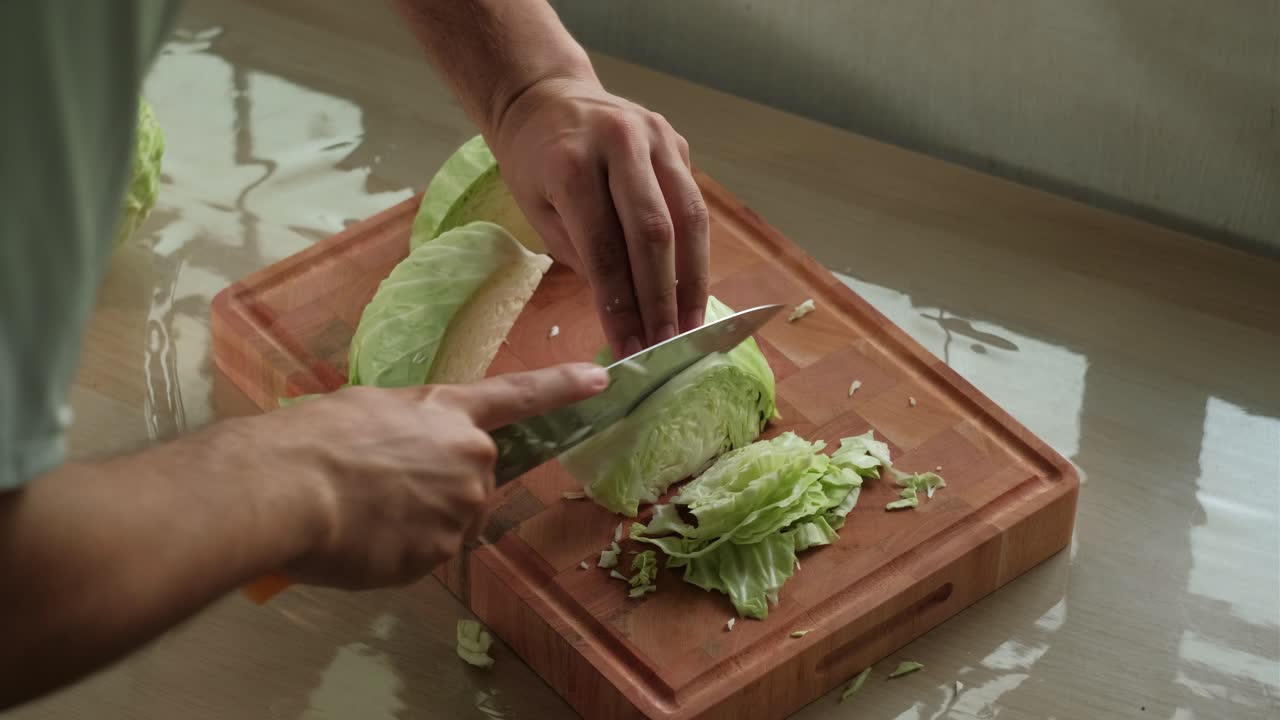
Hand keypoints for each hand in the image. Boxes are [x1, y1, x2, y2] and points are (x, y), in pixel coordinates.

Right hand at [256, 363, 606, 589]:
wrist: (287, 488)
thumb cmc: (314, 438)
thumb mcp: (367, 412)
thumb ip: (406, 432)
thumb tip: (399, 457)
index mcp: (451, 412)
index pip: (520, 396)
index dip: (562, 387)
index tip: (601, 378)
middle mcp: (471, 459)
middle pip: (472, 479)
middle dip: (438, 485)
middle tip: (381, 486)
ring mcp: (461, 510)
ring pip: (448, 520)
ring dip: (417, 521)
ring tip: (362, 512)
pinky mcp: (440, 555)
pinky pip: (423, 556)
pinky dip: (396, 553)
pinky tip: (361, 539)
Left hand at [490, 76, 710, 357]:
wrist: (546, 96)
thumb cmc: (534, 163)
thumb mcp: (538, 212)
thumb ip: (583, 257)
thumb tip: (626, 314)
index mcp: (572, 163)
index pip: (604, 248)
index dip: (621, 305)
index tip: (629, 348)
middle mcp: (620, 143)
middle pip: (654, 233)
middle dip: (662, 298)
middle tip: (667, 345)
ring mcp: (656, 137)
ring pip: (689, 218)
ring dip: (693, 280)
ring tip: (691, 326)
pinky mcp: (677, 142)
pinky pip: (692, 204)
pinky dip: (695, 251)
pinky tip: (692, 289)